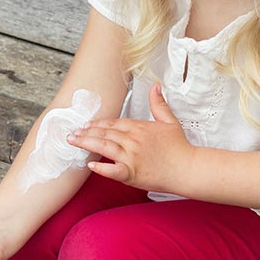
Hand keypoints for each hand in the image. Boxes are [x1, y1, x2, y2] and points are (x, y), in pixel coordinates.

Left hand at [67, 81, 194, 191]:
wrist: (188, 168)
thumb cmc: (179, 147)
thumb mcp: (170, 121)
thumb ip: (159, 104)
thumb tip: (155, 86)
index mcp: (140, 128)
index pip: (114, 123)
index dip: (98, 124)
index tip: (86, 125)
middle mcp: (133, 140)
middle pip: (105, 134)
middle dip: (87, 132)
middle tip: (72, 133)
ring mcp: (131, 157)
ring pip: (104, 147)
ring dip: (87, 144)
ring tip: (74, 142)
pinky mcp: (133, 173)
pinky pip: (113, 170)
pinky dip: (101, 168)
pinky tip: (90, 165)